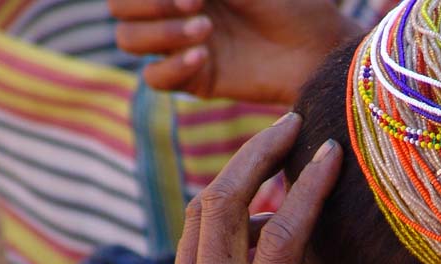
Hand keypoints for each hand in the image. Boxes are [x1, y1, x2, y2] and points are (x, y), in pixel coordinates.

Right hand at [109, 0, 364, 102]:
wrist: (321, 50)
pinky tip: (203, 55)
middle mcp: (175, 10)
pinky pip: (156, 79)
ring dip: (160, 32)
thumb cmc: (292, 4)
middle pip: (119, 8)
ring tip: (206, 30)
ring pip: (129, 40)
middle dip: (147, 3)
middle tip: (196, 3)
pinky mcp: (197, 80)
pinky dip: (171, 64)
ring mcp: (182, 45)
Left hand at [111, 114, 432, 263]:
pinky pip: (189, 247)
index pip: (283, 237)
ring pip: (200, 219)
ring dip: (232, 180)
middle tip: (287, 124)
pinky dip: (215, 219)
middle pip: (225, 203)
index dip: (308, 187)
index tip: (328, 149)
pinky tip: (244, 222)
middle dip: (255, 154)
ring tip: (268, 160)